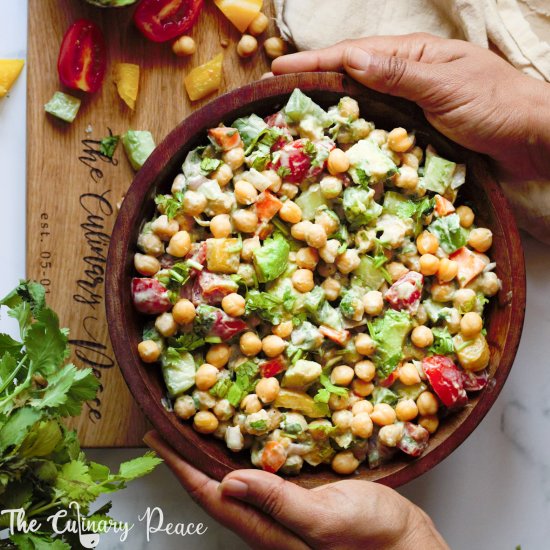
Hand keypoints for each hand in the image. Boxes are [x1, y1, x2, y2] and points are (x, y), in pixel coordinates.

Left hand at [145, 431, 448, 549]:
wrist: (401, 541)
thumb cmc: (369, 535)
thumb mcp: (324, 518)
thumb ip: (278, 501)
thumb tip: (228, 481)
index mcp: (265, 529)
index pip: (209, 493)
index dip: (180, 465)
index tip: (157, 438)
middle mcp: (265, 519)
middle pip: (212, 486)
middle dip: (185, 457)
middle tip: (166, 428)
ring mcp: (279, 507)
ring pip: (230, 478)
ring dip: (206, 453)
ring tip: (190, 429)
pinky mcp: (295, 495)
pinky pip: (255, 473)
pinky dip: (238, 453)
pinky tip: (239, 440)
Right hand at [272, 33, 549, 180]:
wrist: (533, 141)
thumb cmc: (496, 106)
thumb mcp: (445, 85)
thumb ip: (399, 73)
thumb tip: (350, 58)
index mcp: (413, 57)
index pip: (354, 56)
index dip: (315, 63)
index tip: (278, 70)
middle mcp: (407, 80)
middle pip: (352, 78)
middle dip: (316, 82)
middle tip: (280, 93)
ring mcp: (411, 108)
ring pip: (362, 106)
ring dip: (332, 111)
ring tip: (299, 119)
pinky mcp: (417, 135)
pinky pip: (378, 132)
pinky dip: (356, 136)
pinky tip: (340, 145)